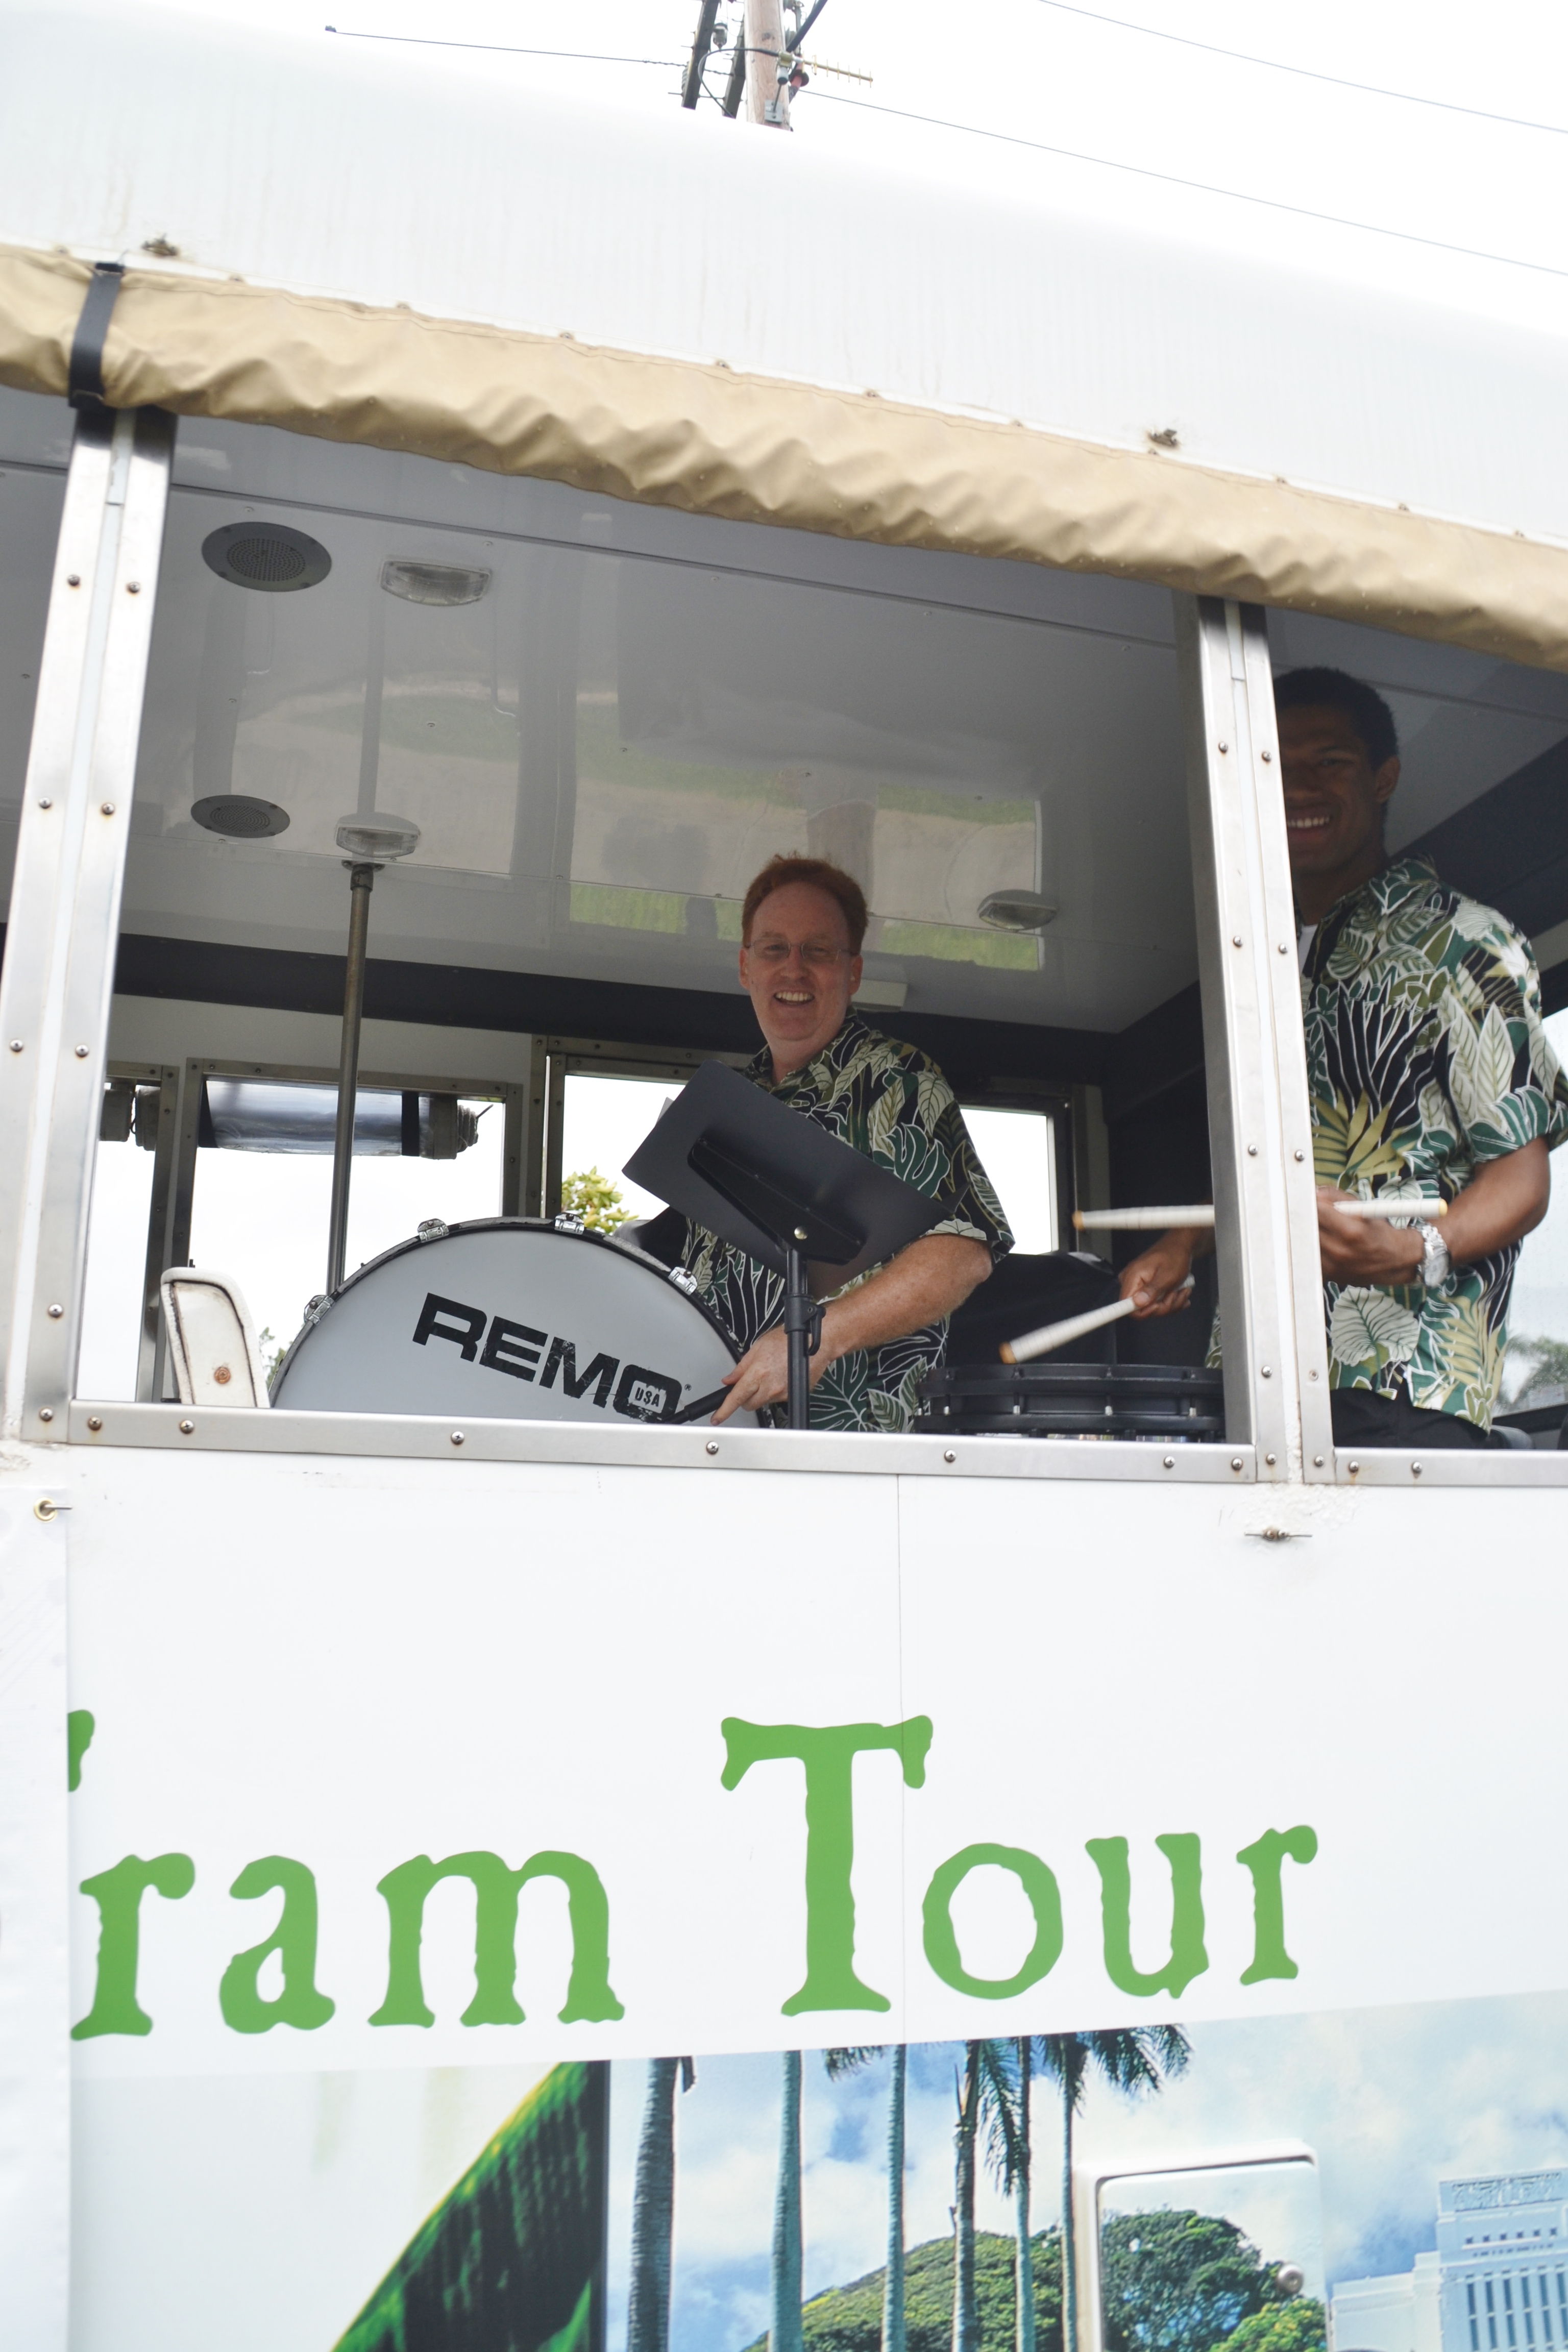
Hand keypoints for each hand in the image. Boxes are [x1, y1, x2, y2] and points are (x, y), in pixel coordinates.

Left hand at [710, 1326, 832, 1423]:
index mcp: (758, 1373)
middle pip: (748, 1404)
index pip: (736, 1398)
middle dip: (745, 1397)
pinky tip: (780, 1377)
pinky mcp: (790, 1396)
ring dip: (761, 1393)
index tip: (717, 1418)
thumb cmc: (788, 1341)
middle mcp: (769, 1387)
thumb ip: (741, 1367)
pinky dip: (774, 1391)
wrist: (814, 1344)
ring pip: (762, 1402)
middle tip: (749, 1384)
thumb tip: (730, 1379)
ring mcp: (781, 1393)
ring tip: (770, 1374)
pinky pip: (776, 1399)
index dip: (724, 1411)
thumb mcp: (758, 1347)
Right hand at [1119, 1232, 1198, 1317]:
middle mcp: (1131, 1282)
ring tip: (1180, 1291)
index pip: (1125, 1306)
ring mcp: (1138, 1286)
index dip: (1143, 1312)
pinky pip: (1156, 1305)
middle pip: (1142, 1310)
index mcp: (1132, 1277)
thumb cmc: (1174, 1256)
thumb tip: (1138, 1303)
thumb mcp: (1167, 1275)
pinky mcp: (1145, 1289)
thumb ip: (1152, 1290)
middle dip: (1164, 1306)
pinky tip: (1178, 1293)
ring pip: (1152, 1309)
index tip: (1158, 1306)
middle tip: (1176, 1294)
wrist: (1179, 1247)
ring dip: (1171, 1304)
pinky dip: (1170, 1301)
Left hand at [1314, 1189, 1423, 1285]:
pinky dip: (1312, 1246)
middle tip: (1308, 1209)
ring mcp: (1333, 1265)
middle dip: (1307, 1215)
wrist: (1392, 1262)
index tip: (1307, 1197)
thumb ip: (1336, 1196)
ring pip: (1306, 1240)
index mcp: (1351, 1232)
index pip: (1316, 1210)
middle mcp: (1340, 1251)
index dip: (1310, 1201)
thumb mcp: (1363, 1207)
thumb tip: (1314, 1191)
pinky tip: (1323, 1241)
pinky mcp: (1328, 1274)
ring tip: (1320, 1226)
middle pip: (1307, 1226)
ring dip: (1308, 1231)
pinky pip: (1310, 1255)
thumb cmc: (1378, 1232)